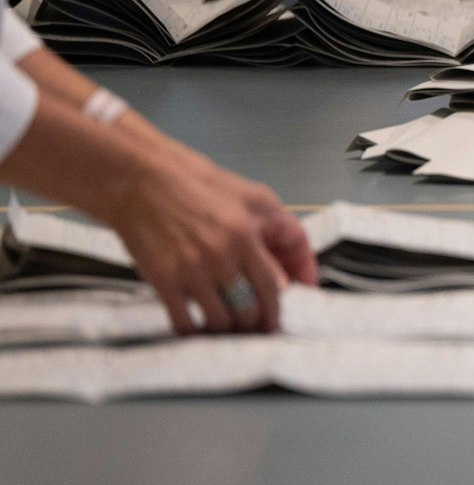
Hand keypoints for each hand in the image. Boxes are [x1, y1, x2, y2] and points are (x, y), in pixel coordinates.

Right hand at [101, 147, 316, 334]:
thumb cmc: (199, 185)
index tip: (279, 318)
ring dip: (229, 330)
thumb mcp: (254, 197)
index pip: (274, 287)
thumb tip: (291, 273)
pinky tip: (201, 328)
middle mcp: (221, 257)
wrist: (141, 182)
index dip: (279, 308)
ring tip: (231, 327)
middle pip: (250, 310)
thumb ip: (280, 231)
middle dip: (257, 324)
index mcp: (246, 235)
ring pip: (221, 321)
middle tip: (256, 326)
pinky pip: (185, 323)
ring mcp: (190, 272)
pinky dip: (196, 332)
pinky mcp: (162, 281)